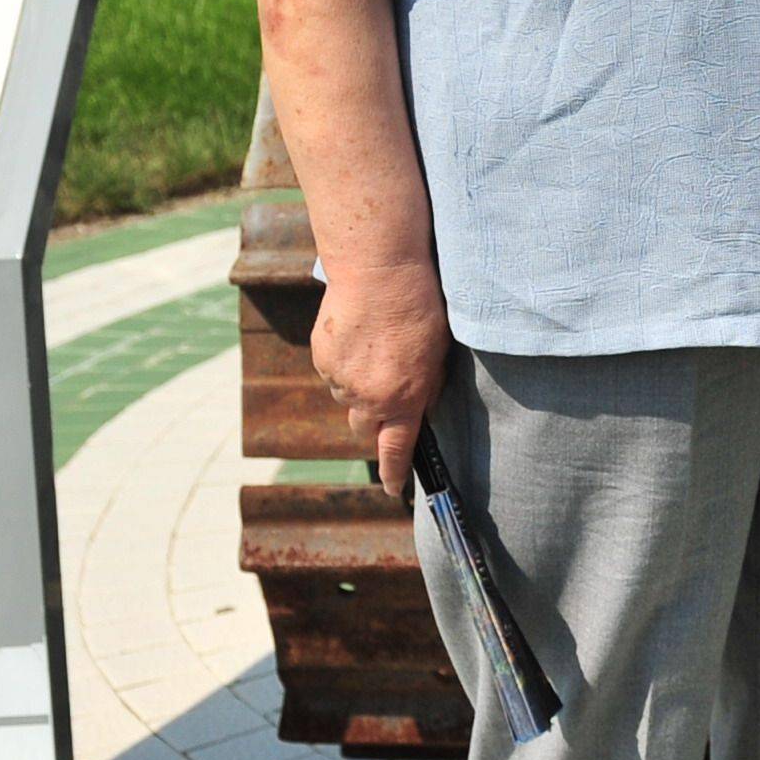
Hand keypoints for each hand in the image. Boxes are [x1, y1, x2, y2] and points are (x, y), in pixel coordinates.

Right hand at [310, 258, 452, 499]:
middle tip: (387, 396)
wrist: (379, 269)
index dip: (393, 474)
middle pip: (365, 428)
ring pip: (347, 397)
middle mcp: (366, 397)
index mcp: (401, 399)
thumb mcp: (437, 354)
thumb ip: (425, 388)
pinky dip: (345, 363)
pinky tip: (359, 335)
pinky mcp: (322, 357)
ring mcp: (339, 378)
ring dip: (360, 386)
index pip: (395, 451)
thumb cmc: (420, 306)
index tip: (392, 490)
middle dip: (376, 423)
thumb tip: (418, 409)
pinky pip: (333, 372)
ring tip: (377, 348)